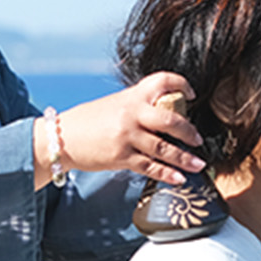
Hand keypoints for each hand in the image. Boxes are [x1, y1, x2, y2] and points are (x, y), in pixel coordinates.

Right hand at [43, 72, 206, 185]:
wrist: (61, 137)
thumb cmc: (89, 121)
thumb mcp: (115, 104)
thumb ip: (139, 107)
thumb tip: (166, 116)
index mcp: (132, 96)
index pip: (162, 81)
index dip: (181, 84)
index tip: (191, 94)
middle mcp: (131, 114)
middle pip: (170, 121)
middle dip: (189, 131)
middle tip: (198, 139)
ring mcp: (126, 136)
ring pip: (164, 148)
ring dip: (185, 158)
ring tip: (199, 164)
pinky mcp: (121, 157)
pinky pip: (150, 167)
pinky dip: (167, 174)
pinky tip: (178, 179)